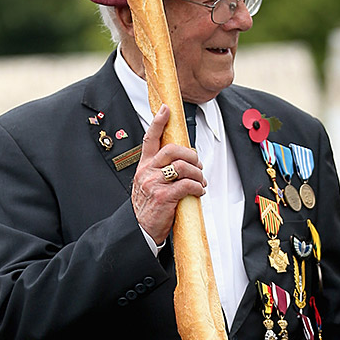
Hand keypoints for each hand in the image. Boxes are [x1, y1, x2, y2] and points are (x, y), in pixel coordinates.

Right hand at [131, 104, 205, 244]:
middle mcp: (147, 171)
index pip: (150, 138)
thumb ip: (160, 170)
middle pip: (173, 149)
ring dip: (198, 174)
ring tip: (200, 182)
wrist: (139, 230)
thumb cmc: (148, 207)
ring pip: (184, 167)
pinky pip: (188, 185)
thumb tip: (184, 161)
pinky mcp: (164, 196)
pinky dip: (198, 188)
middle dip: (192, 155)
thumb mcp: (148, 183)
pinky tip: (198, 193)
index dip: (158, 122)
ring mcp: (154, 183)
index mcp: (144, 166)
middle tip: (197, 165)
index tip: (166, 109)